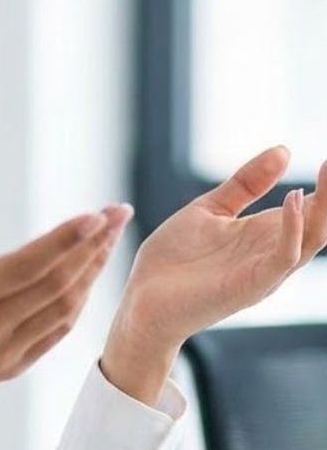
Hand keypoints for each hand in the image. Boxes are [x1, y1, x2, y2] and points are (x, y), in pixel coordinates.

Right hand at [0, 191, 132, 411]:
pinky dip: (78, 303)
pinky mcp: (11, 365)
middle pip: (58, 284)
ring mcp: (6, 351)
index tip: (96, 215)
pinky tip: (87, 279)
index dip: (66, 240)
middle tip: (117, 213)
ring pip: (64, 309)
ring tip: (109, 239)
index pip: (27, 266)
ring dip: (91, 272)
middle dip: (93, 246)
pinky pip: (57, 333)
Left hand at [116, 146, 326, 349]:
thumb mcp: (210, 209)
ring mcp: (265, 271)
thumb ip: (246, 184)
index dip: (326, 184)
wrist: (141, 299)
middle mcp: (272, 253)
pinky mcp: (251, 285)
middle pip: (319, 223)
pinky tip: (293, 199)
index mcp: (265, 234)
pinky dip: (293, 229)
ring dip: (324, 207)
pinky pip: (284, 258)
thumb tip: (284, 150)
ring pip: (311, 239)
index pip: (310, 207)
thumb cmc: (174, 259)